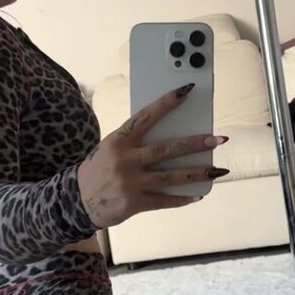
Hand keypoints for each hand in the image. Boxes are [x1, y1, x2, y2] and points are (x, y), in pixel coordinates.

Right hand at [77, 84, 227, 227]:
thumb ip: (135, 141)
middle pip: (166, 149)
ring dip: (197, 172)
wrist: (76, 200)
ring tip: (218, 169)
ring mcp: (130, 183)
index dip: (167, 103)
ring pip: (171, 177)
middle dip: (195, 144)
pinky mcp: (134, 203)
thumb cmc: (99, 168)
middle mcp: (125, 160)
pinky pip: (164, 200)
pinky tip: (198, 194)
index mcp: (118, 140)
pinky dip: (182, 198)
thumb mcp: (111, 147)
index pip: (146, 116)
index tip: (187, 91)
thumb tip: (173, 136)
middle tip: (217, 139)